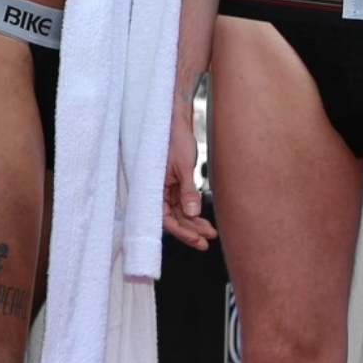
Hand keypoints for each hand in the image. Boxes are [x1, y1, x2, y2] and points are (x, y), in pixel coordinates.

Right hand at [161, 97, 216, 249]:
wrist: (175, 120)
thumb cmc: (175, 138)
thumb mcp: (184, 166)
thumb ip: (187, 191)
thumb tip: (192, 214)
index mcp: (153, 187)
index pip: (165, 218)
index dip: (181, 231)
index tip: (197, 239)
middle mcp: (158, 190)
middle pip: (172, 218)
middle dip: (190, 231)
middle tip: (206, 242)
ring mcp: (166, 188)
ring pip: (178, 213)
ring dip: (193, 224)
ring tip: (209, 233)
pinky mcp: (174, 183)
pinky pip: (182, 203)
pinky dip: (193, 212)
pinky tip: (203, 219)